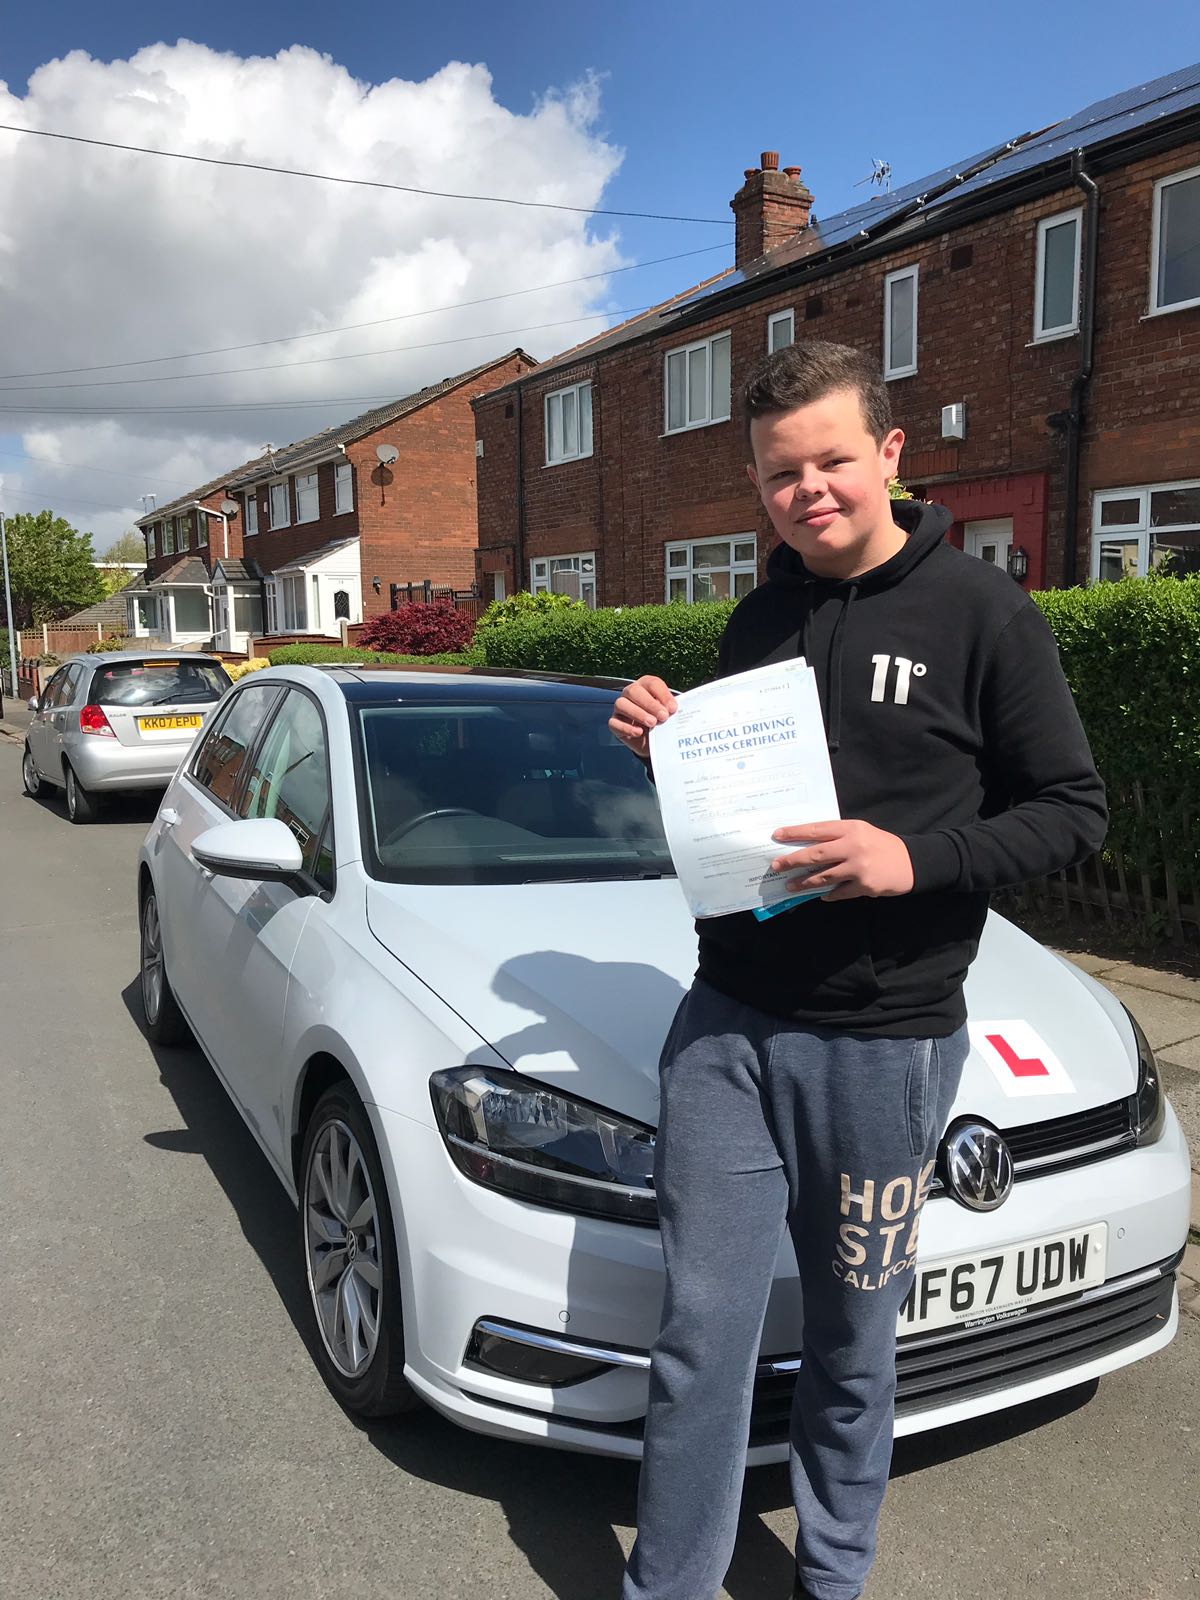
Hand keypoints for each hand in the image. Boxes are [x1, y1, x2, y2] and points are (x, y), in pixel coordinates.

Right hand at [609, 675, 676, 758]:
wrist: (654, 742)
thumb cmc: (662, 722)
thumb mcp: (669, 714)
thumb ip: (671, 709)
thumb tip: (673, 709)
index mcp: (646, 686)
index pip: (652, 683)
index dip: (663, 695)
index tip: (673, 708)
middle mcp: (630, 693)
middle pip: (634, 691)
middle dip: (650, 704)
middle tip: (663, 717)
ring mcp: (620, 707)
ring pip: (621, 704)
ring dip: (637, 713)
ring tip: (652, 724)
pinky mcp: (614, 722)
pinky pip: (614, 722)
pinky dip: (626, 727)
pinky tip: (639, 732)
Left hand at [770, 820, 914, 902]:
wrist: (911, 862)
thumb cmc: (881, 845)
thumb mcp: (861, 832)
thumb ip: (838, 836)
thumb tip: (806, 845)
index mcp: (851, 828)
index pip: (817, 829)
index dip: (795, 833)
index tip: (777, 836)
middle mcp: (853, 846)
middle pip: (816, 854)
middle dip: (793, 860)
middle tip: (776, 866)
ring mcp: (859, 867)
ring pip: (824, 876)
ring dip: (804, 882)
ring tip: (790, 886)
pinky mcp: (864, 886)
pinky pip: (839, 892)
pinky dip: (828, 894)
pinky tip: (819, 895)